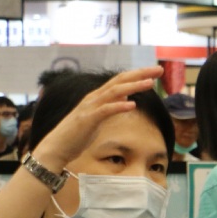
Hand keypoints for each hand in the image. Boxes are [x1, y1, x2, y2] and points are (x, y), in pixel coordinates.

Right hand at [30, 66, 163, 169]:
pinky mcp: (87, 120)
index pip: (121, 81)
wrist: (57, 148)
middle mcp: (94, 98)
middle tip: (160, 69)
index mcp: (98, 97)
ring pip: (114, 92)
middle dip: (141, 74)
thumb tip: (126, 98)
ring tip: (150, 83)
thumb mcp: (99, 118)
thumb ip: (111, 107)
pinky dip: (118, 106)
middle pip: (120, 80)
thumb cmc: (78, 135)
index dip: (139, 75)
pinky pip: (105, 110)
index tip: (156, 72)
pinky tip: (132, 104)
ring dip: (134, 86)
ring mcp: (90, 107)